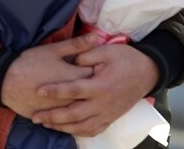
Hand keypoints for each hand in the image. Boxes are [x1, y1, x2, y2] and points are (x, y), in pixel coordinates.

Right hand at [1, 33, 96, 118]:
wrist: (6, 81)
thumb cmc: (30, 62)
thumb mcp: (53, 50)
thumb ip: (76, 44)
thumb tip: (95, 37)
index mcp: (75, 77)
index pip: (98, 74)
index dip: (98, 69)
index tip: (94, 65)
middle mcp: (73, 96)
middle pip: (92, 93)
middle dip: (93, 85)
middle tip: (87, 78)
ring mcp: (64, 109)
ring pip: (81, 107)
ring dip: (82, 100)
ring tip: (75, 91)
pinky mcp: (53, 117)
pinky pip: (67, 118)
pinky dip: (69, 111)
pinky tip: (64, 103)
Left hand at [31, 43, 159, 136]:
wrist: (148, 72)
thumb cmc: (125, 58)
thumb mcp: (106, 50)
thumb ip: (85, 54)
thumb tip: (69, 60)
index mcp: (101, 86)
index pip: (73, 90)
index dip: (55, 91)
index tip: (39, 90)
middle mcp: (103, 104)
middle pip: (74, 114)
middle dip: (53, 117)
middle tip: (35, 117)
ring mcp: (108, 113)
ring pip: (82, 127)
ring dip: (62, 127)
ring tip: (45, 124)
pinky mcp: (111, 118)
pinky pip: (93, 130)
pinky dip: (78, 132)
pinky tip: (65, 129)